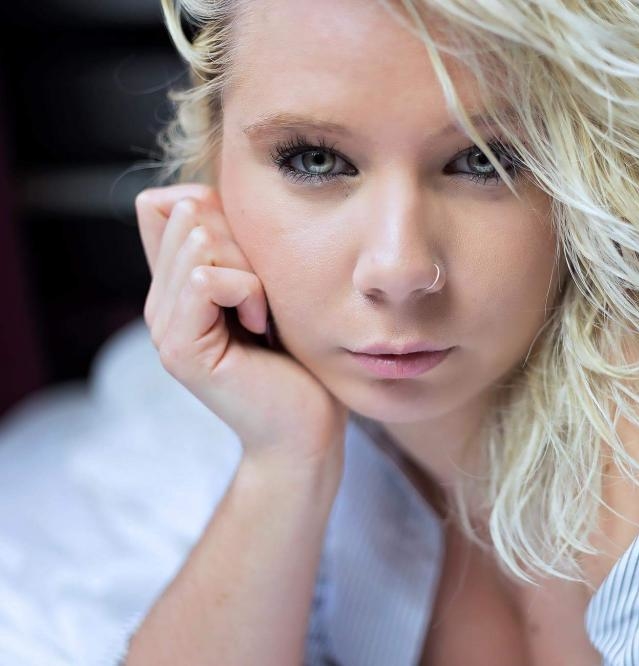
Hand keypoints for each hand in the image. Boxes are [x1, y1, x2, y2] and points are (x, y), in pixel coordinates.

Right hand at [135, 183, 348, 470]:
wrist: (308, 429)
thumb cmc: (301, 359)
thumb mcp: (269, 285)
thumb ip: (235, 247)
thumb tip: (202, 192)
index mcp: (175, 286)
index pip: (165, 204)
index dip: (215, 210)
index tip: (254, 261)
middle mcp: (159, 303)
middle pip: (186, 213)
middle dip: (243, 240)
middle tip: (265, 294)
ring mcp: (163, 328)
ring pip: (197, 241)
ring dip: (250, 269)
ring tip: (263, 313)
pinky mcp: (181, 350)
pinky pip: (207, 280)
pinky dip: (249, 292)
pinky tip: (261, 325)